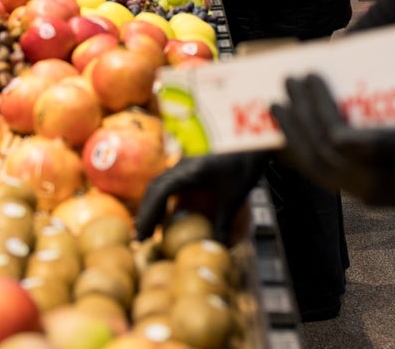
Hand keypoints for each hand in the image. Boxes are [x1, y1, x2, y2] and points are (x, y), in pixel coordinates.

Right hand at [135, 152, 268, 242]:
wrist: (252, 145)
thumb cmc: (243, 169)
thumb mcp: (233, 198)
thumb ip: (223, 224)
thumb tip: (217, 249)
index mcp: (189, 171)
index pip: (160, 192)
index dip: (149, 214)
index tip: (144, 233)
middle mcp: (181, 165)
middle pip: (154, 188)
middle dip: (146, 212)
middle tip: (142, 237)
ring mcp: (184, 164)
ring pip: (159, 184)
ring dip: (152, 205)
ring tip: (149, 229)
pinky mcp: (188, 166)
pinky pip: (168, 182)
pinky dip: (162, 199)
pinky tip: (166, 215)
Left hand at [271, 74, 394, 210]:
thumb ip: (390, 116)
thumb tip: (344, 104)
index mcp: (392, 167)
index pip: (342, 141)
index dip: (322, 108)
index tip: (312, 76)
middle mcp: (373, 187)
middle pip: (323, 152)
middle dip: (301, 114)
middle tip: (290, 80)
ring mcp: (363, 194)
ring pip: (316, 167)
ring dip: (293, 134)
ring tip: (277, 104)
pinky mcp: (356, 193)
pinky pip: (320, 175)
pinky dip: (298, 154)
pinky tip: (283, 135)